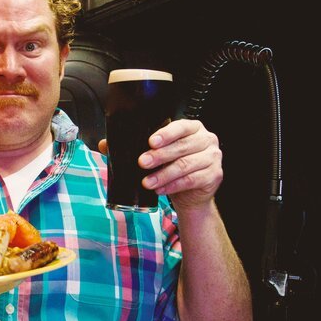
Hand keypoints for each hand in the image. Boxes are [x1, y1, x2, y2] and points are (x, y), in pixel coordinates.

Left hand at [99, 119, 222, 211]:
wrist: (191, 193)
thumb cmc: (173, 167)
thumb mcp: (157, 154)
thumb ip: (134, 147)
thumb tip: (105, 145)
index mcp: (193, 128)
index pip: (181, 126)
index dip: (166, 133)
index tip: (151, 142)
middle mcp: (206, 140)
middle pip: (182, 147)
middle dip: (159, 156)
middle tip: (142, 163)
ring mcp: (213, 157)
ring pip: (186, 165)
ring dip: (163, 175)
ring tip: (147, 182)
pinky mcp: (215, 175)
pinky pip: (192, 180)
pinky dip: (173, 186)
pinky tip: (160, 190)